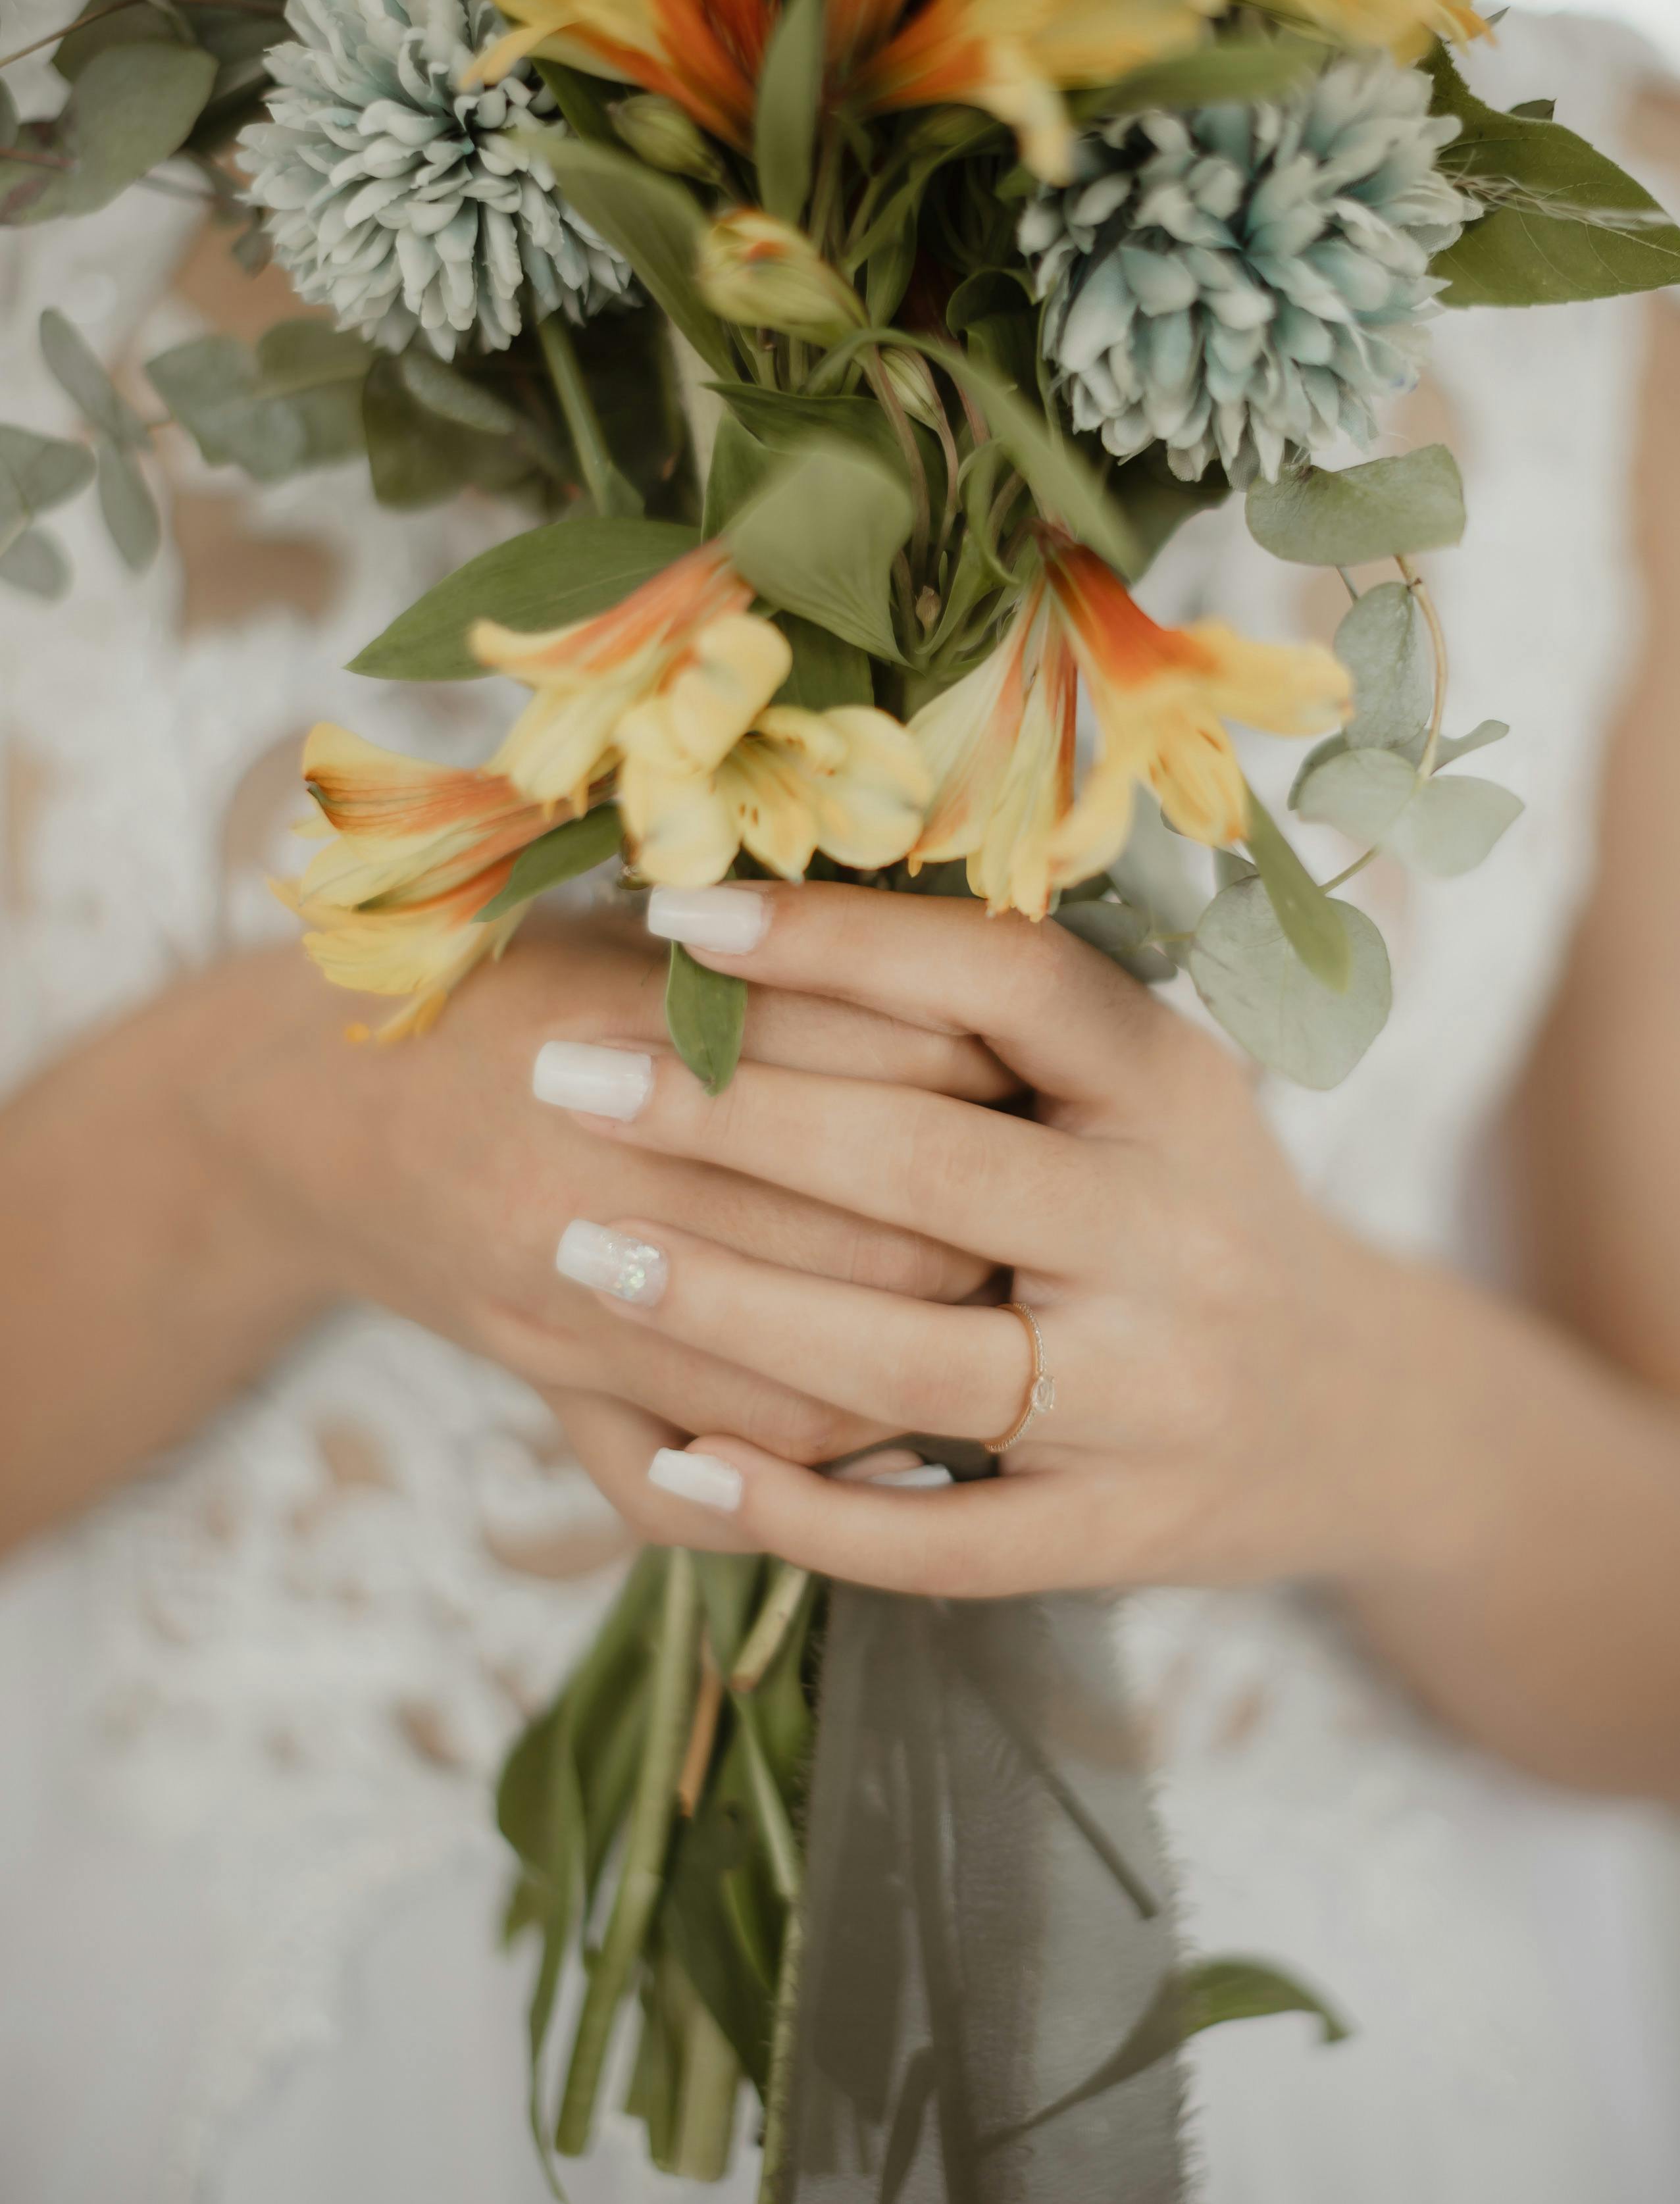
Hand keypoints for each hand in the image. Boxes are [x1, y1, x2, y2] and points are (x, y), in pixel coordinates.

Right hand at [194, 901, 1010, 1465]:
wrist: (318, 1103)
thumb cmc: (515, 991)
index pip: (874, 1066)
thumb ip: (793, 975)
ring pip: (804, 1379)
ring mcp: (562, 1295)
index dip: (979, 1074)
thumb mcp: (637, 939)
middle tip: (1038, 1208)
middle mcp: (593, 1168)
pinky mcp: (544, 1379)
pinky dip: (808, 1464)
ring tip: (987, 1320)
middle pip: (871, 1235)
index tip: (1029, 1070)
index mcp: (634, 1022)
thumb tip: (990, 1022)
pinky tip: (875, 1433)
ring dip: (916, 1361)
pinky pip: (700, 1466)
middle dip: (979, 1228)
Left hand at [543, 884, 1485, 1591]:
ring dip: (725, 1310)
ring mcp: (1151, 1398)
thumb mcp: (1145, 1087)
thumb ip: (999, 1025)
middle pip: (927, 1169)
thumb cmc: (1190, 1205)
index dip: (835, 941)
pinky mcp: (1117, 1533)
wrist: (1357, 1408)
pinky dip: (797, 1507)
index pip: (1002, 982)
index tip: (677, 913)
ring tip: (579, 1252)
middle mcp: (1175, 1235)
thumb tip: (759, 928)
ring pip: (910, 1362)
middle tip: (563, 1079)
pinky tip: (676, 1459)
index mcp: (1175, 1089)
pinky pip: (937, 1542)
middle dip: (726, 1118)